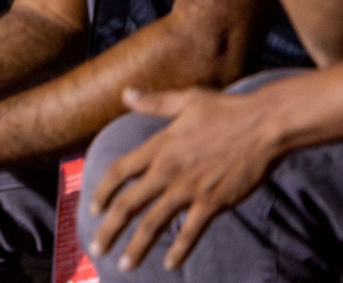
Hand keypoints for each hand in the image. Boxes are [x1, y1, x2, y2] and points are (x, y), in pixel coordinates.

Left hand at [89, 86, 284, 271]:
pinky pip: (191, 231)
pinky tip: (170, 264)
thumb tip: (126, 93)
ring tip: (124, 264)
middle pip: (128, 204)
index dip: (102, 192)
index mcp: (158, 147)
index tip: (93, 209)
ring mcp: (189, 189)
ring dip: (137, 246)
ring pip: (154, 223)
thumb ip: (153, 102)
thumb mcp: (185, 100)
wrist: (265, 126)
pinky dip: (180, 249)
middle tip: (96, 248)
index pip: (119, 172)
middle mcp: (167, 171)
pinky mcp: (213, 202)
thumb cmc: (226, 110)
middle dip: (110, 229)